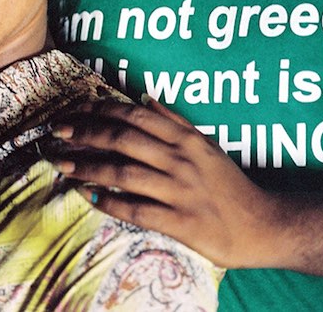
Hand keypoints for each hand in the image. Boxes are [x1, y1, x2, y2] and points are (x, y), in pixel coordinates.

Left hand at [51, 95, 280, 268]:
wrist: (264, 225)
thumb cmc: (229, 183)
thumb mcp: (206, 143)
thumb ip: (174, 120)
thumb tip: (146, 96)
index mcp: (183, 138)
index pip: (132, 114)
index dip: (98, 110)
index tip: (73, 111)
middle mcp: (179, 159)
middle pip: (122, 138)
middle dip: (84, 133)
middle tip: (57, 132)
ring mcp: (179, 191)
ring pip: (123, 172)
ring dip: (88, 166)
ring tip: (62, 164)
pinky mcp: (181, 222)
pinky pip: (137, 210)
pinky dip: (110, 202)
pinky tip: (89, 196)